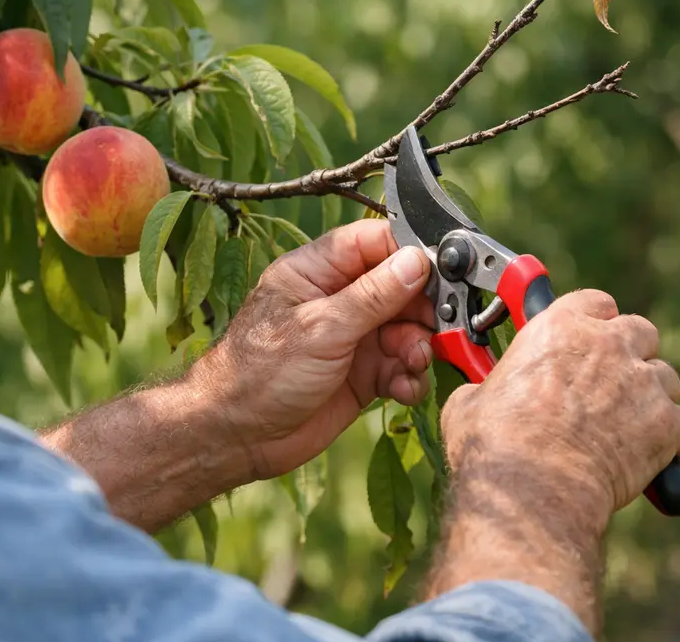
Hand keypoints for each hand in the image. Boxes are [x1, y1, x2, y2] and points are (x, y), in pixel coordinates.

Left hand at [190, 219, 434, 480]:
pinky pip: (402, 366)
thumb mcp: (321, 328)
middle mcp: (339, 299)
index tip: (443, 269)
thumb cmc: (259, 373)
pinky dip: (409, 376)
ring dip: (419, 347)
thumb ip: (372, 296)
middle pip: (401, 287)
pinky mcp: (363, 374)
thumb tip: (416, 260)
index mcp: (317, 271)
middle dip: (425, 308)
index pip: (374, 242)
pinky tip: (402, 388)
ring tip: (412, 363)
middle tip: (439, 327)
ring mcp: (353, 337)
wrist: (237, 436)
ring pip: (408, 329)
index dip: (411, 252)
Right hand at [440, 288, 679, 536]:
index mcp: (559, 327)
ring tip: (630, 428)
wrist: (532, 488)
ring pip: (666, 379)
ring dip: (652, 398)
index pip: (595, 302)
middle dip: (631, 355)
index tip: (587, 338)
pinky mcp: (667, 425)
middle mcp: (608, 344)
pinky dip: (678, 443)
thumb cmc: (494, 445)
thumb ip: (488, 386)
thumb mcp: (471, 401)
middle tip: (611, 384)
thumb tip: (480, 397)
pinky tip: (663, 459)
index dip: (594, 322)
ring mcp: (642, 383)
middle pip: (640, 332)